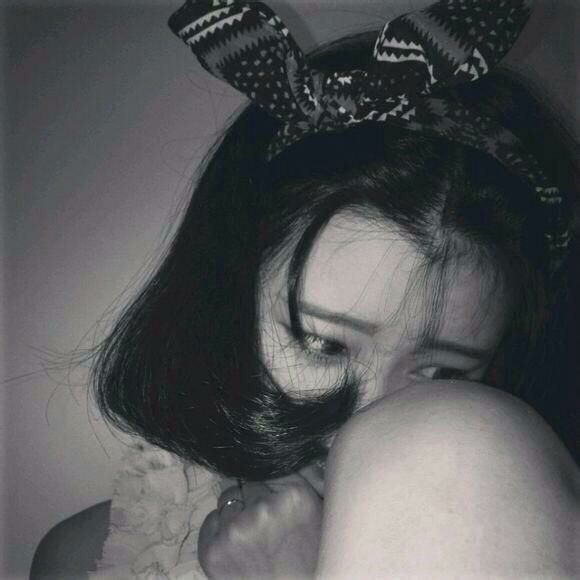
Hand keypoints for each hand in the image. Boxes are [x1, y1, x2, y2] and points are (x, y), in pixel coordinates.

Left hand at [198, 465, 323, 578]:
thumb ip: (302, 475)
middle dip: (253, 495)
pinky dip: (220, 529)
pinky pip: (210, 520)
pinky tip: (238, 546)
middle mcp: (263, 509)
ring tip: (254, 536)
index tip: (272, 495)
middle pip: (246, 481)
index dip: (269, 483)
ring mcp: (236, 530)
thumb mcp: (318, 509)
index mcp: (294, 496)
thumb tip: (285, 450)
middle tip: (266, 520)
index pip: (268, 467)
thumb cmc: (312, 555)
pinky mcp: (212, 551)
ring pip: (228, 499)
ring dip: (237, 512)